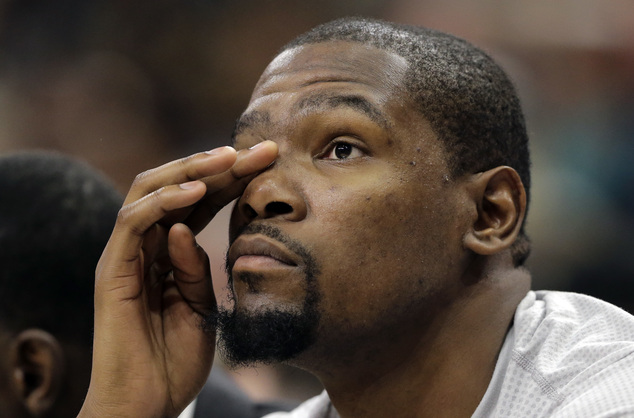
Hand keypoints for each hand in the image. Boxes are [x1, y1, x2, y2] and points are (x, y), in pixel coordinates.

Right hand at [78, 141, 277, 416]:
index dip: (234, 178)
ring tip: (230, 159)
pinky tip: (196, 191)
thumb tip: (189, 233)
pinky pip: (133, 221)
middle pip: (178, 186)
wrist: (147, 405)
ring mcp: (126, 255)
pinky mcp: (112, 270)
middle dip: (220, 164)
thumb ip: (197, 269)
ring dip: (191, 169)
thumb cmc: (173, 361)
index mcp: (168, 253)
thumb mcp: (201, 308)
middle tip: (263, 150)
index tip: (272, 162)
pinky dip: (164, 201)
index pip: (200, 201)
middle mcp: (145, 246)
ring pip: (149, 190)